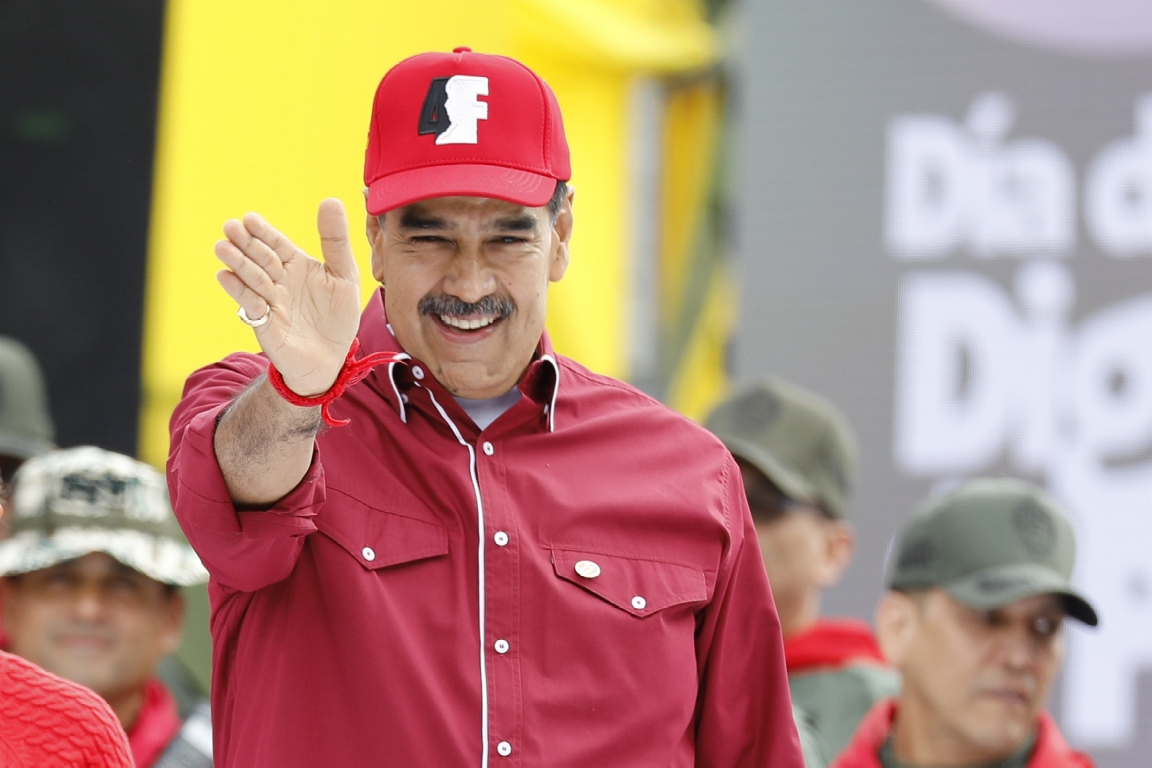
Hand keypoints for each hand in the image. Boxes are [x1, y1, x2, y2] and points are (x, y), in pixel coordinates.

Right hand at [215, 199, 360, 395]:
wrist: (331, 359)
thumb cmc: (337, 317)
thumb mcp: (344, 275)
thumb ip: (335, 241)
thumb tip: (330, 200)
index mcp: (296, 265)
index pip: (276, 244)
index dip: (263, 232)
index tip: (250, 219)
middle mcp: (278, 280)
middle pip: (259, 257)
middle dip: (244, 243)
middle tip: (230, 227)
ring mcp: (269, 301)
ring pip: (251, 278)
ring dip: (237, 263)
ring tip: (223, 247)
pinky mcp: (264, 323)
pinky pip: (249, 305)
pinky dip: (238, 291)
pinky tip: (225, 276)